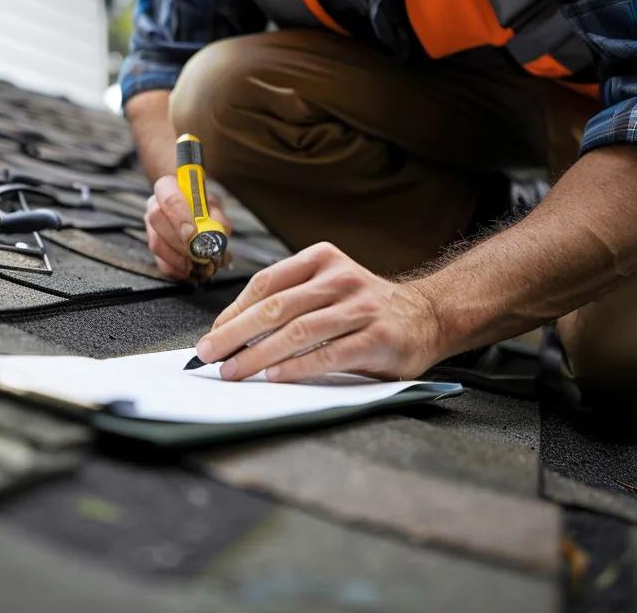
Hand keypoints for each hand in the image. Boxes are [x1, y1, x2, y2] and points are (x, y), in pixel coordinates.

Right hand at [144, 174, 231, 280]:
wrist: (192, 210)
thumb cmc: (203, 206)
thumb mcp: (213, 205)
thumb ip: (217, 218)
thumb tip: (218, 233)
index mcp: (167, 187)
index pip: (169, 198)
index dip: (180, 217)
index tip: (194, 235)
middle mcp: (154, 205)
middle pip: (157, 220)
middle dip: (180, 241)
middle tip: (200, 254)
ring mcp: (150, 226)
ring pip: (156, 243)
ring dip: (178, 258)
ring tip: (198, 265)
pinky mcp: (153, 246)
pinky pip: (158, 261)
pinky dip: (175, 269)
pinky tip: (189, 270)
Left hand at [194, 242, 443, 381]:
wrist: (426, 315)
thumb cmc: (364, 307)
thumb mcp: (327, 288)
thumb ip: (290, 301)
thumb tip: (232, 330)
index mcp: (321, 260)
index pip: (266, 283)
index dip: (234, 311)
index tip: (213, 335)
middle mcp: (339, 278)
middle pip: (276, 307)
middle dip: (236, 334)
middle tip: (210, 355)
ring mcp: (360, 307)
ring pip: (298, 331)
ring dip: (259, 354)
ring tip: (234, 371)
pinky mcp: (377, 338)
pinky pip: (328, 354)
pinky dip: (298, 367)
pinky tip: (275, 376)